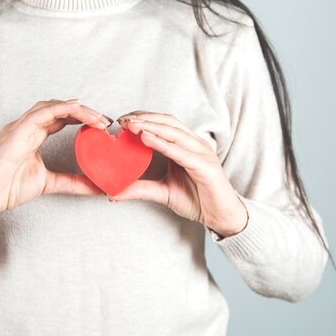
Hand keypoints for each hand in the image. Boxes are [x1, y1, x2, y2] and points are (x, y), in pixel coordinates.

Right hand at [0, 99, 110, 224]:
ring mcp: (19, 128)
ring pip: (50, 107)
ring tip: (96, 117)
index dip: (83, 118)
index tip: (104, 125)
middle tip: (105, 120)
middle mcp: (26, 127)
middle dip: (84, 111)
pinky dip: (58, 109)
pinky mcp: (14, 134)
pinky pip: (38, 115)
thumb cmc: (7, 188)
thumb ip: (73, 182)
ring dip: (75, 109)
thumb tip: (99, 187)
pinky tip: (74, 108)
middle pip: (58, 109)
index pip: (61, 118)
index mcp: (33, 135)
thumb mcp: (49, 183)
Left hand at [111, 111, 248, 237]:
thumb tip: (114, 192)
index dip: (144, 119)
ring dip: (151, 126)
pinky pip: (181, 152)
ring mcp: (202, 153)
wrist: (221, 217)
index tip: (122, 120)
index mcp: (185, 146)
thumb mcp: (162, 192)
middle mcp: (194, 145)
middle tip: (123, 120)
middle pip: (168, 122)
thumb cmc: (197, 200)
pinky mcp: (206, 166)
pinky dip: (163, 144)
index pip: (163, 124)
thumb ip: (141, 188)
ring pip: (174, 132)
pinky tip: (146, 139)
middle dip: (145, 118)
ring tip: (131, 125)